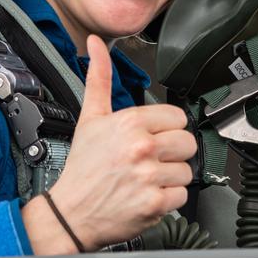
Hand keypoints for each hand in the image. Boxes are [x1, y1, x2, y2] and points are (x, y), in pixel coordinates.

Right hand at [23, 35, 194, 252]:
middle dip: (171, 152)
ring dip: (170, 177)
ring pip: (187, 170)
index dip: (165, 129)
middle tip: (150, 160)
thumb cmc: (82, 167)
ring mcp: (149, 176)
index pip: (177, 117)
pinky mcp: (155, 203)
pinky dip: (168, 199)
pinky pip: (182, 194)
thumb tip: (95, 44)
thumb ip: (99, 78)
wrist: (70, 212)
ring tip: (146, 178)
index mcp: (130, 123)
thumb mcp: (90, 118)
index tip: (151, 139)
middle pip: (187, 142)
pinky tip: (148, 194)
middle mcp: (142, 148)